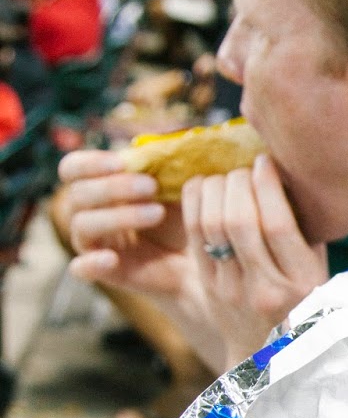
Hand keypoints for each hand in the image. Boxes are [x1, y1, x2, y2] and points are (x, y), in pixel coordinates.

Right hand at [59, 148, 188, 299]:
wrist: (206, 256)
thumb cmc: (187, 215)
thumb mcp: (177, 185)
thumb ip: (163, 163)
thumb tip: (157, 144)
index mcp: (100, 186)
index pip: (72, 169)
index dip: (89, 163)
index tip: (122, 162)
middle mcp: (89, 213)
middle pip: (76, 195)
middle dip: (113, 188)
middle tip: (151, 187)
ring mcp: (93, 244)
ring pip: (81, 226)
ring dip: (117, 216)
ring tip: (157, 213)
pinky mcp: (103, 272)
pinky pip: (80, 269)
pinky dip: (91, 263)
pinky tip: (113, 258)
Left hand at [182, 153, 327, 365]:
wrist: (269, 354)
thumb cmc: (304, 300)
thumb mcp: (318, 268)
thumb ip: (306, 228)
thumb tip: (287, 170)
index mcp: (301, 283)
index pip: (278, 225)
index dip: (267, 185)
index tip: (266, 162)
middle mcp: (264, 290)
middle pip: (240, 222)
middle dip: (238, 182)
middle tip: (244, 168)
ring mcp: (230, 291)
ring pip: (211, 225)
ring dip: (215, 189)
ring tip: (226, 176)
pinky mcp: (206, 286)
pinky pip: (193, 234)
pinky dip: (195, 202)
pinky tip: (205, 186)